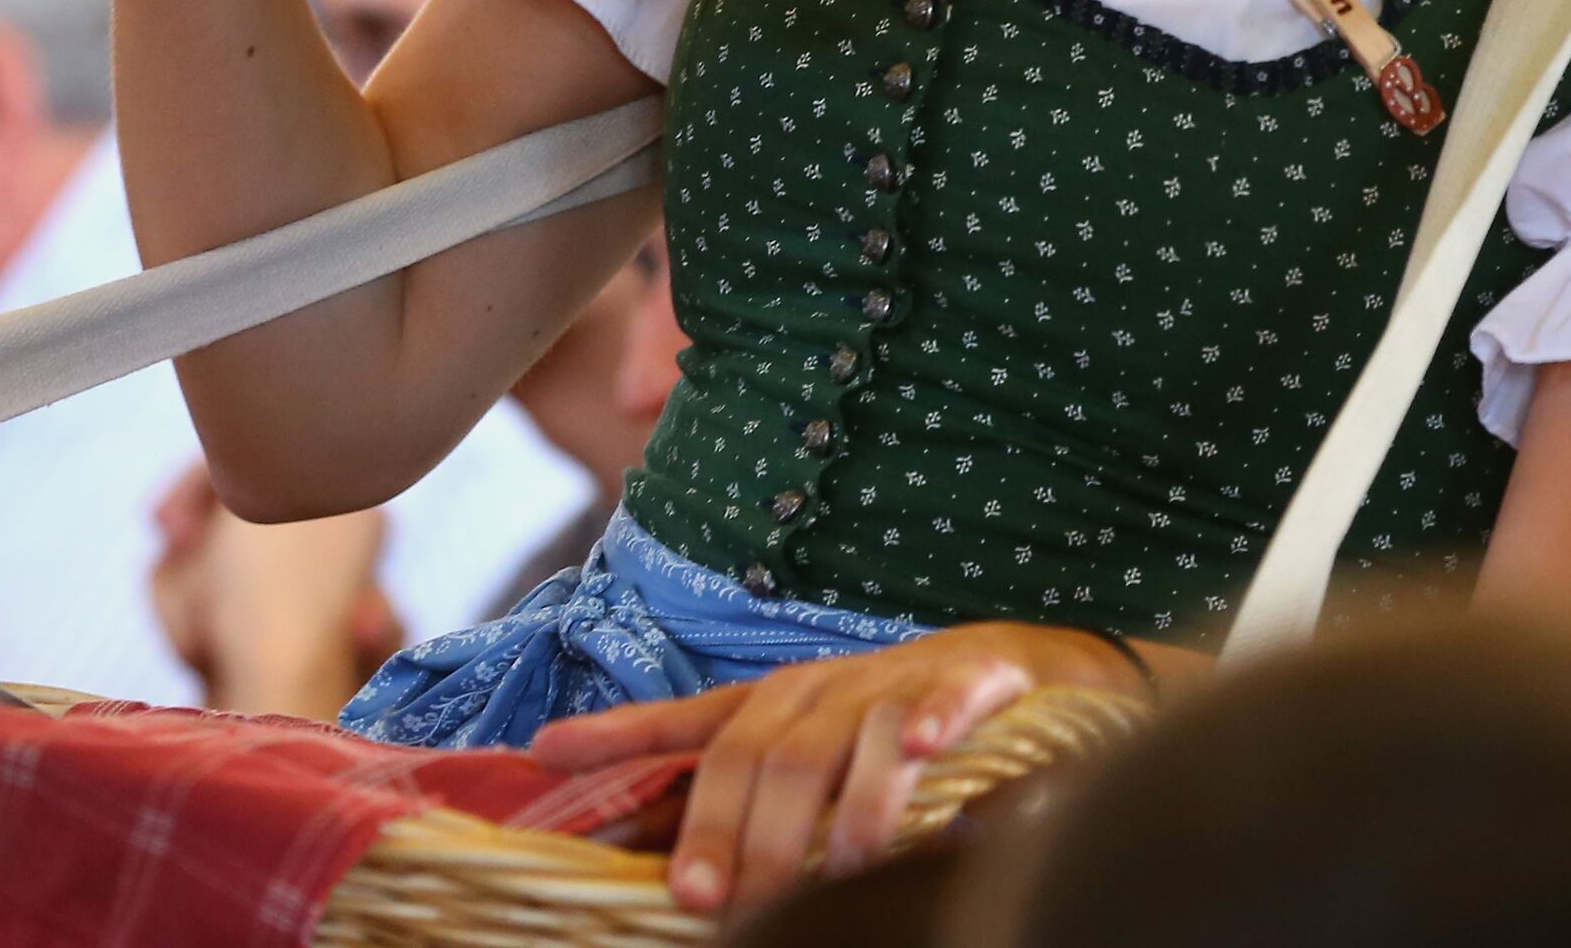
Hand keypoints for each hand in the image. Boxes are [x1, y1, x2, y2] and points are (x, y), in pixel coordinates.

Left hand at [528, 622, 1139, 916]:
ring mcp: (903, 681)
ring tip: (832, 873)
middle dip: (735, 827)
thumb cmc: (890, 721)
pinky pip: (954, 696)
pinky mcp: (979, 678)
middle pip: (769, 752)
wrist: (1023, 669)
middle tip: (711, 900)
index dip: (625, 739)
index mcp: (780, 704)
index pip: (693, 726)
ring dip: (841, 807)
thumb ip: (724, 792)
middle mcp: (830, 687)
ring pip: (855, 739)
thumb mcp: (803, 750)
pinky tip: (923, 749)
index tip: (547, 750)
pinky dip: (935, 723)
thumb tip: (636, 848)